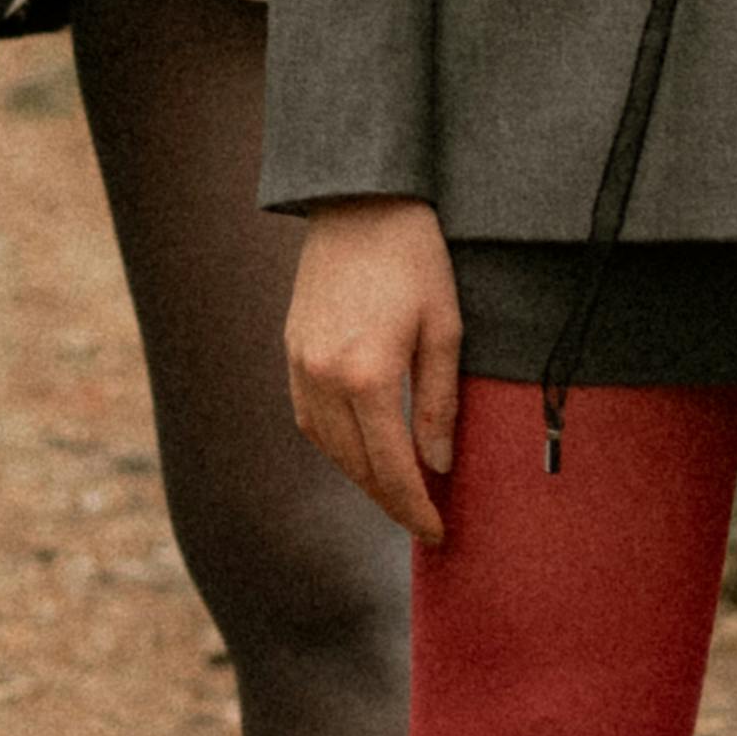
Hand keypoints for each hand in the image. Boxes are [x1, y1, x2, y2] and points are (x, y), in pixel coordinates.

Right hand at [286, 196, 463, 548]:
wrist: (360, 202)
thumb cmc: (415, 259)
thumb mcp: (445, 329)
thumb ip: (440, 404)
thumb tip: (438, 466)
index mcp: (368, 376)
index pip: (391, 468)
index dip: (414, 508)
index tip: (437, 533)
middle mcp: (324, 378)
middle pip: (356, 466)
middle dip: (390, 500)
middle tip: (422, 521)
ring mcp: (300, 364)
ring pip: (327, 447)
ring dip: (360, 475)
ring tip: (396, 490)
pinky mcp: (291, 350)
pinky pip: (307, 418)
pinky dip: (334, 444)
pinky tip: (360, 449)